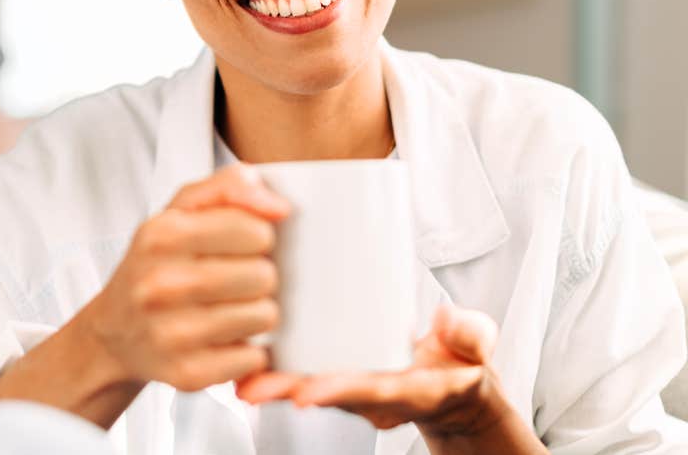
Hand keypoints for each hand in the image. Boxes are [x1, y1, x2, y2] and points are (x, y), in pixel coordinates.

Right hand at [82, 164, 291, 391]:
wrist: (114, 332)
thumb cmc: (155, 265)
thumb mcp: (178, 212)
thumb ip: (227, 189)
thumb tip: (277, 206)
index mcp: (161, 235)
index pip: (254, 229)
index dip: (256, 237)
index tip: (237, 245)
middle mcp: (160, 284)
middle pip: (264, 275)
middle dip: (257, 276)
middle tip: (232, 281)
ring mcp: (171, 333)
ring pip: (264, 316)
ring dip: (255, 312)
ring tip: (227, 308)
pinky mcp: (187, 374)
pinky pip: (254, 358)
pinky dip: (246, 349)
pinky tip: (221, 338)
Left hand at [237, 304, 513, 437]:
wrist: (454, 387)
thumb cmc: (461, 362)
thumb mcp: (477, 345)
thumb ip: (471, 334)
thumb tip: (447, 320)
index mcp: (411, 390)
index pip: (375, 391)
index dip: (342, 391)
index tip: (309, 392)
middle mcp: (376, 397)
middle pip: (329, 395)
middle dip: (291, 391)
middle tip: (256, 388)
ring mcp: (354, 392)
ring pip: (309, 390)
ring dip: (274, 387)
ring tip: (240, 382)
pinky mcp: (337, 379)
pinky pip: (302, 380)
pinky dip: (275, 376)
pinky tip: (244, 370)